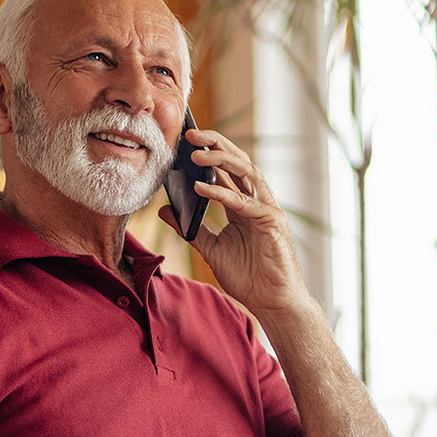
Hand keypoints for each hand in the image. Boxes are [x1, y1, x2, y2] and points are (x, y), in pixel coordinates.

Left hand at [158, 126, 311, 317]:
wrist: (272, 302)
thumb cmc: (248, 277)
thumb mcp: (211, 249)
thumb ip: (190, 229)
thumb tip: (164, 210)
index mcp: (243, 206)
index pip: (226, 171)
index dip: (209, 153)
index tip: (186, 141)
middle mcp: (256, 202)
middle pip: (237, 163)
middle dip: (215, 145)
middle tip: (190, 134)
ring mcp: (266, 210)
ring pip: (246, 173)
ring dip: (220, 160)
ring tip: (195, 153)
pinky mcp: (272, 223)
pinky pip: (243, 203)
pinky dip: (221, 193)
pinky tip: (200, 188)